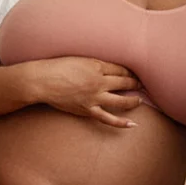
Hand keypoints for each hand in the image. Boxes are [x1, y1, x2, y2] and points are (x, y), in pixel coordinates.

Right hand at [25, 56, 140, 126]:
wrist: (42, 81)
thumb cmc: (58, 67)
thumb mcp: (80, 59)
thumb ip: (96, 64)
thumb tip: (109, 68)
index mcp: (97, 67)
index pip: (121, 70)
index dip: (131, 72)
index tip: (136, 73)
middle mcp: (99, 82)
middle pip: (125, 83)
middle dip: (136, 83)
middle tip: (143, 84)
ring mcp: (94, 98)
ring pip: (122, 101)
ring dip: (134, 100)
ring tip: (140, 100)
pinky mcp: (88, 110)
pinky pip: (108, 118)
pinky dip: (121, 122)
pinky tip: (132, 125)